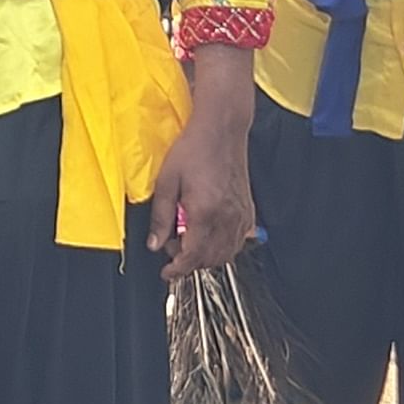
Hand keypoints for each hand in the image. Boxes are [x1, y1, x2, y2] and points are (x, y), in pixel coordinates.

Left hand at [147, 43, 258, 284]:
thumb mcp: (166, 181)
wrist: (221, 130)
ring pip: (226, 253)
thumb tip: (155, 245)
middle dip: (189, 261)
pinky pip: (238, 241)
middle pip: (210, 259)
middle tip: (171, 244)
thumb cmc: (192, 150)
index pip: (193, 256)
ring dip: (206, 256)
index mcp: (205, 213)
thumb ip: (161, 216)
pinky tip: (209, 233)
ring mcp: (241, 216)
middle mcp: (227, 218)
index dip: (177, 270)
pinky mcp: (248, 210)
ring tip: (187, 238)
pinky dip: (223, 246)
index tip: (167, 273)